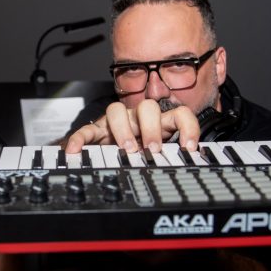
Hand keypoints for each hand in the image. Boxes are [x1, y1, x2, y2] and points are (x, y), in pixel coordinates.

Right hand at [65, 99, 199, 153]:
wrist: (112, 154)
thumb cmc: (139, 152)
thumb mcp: (160, 153)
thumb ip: (175, 154)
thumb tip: (194, 162)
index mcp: (159, 123)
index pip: (179, 113)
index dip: (188, 127)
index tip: (189, 147)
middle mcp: (138, 118)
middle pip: (148, 107)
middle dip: (152, 128)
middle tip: (152, 149)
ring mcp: (116, 122)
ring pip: (117, 110)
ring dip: (123, 130)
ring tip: (127, 149)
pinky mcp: (96, 131)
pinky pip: (86, 130)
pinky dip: (81, 139)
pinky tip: (76, 150)